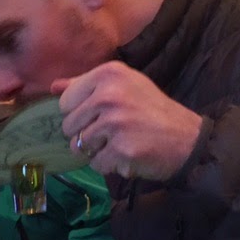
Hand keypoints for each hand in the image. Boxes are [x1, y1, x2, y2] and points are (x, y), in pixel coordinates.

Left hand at [52, 61, 202, 179]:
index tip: (101, 115)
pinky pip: (96, 164)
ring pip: (79, 147)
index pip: (66, 102)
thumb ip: (86, 85)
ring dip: (98, 150)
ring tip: (121, 143)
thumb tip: (53, 87)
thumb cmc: (152, 110)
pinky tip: (128, 155)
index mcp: (108, 74)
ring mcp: (114, 123)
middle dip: (87, 135)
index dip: (80, 113)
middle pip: (69, 127)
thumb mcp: (124, 85)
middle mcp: (108, 95)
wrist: (187, 138)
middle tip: (114, 132)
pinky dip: (110, 165)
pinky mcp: (121, 150)